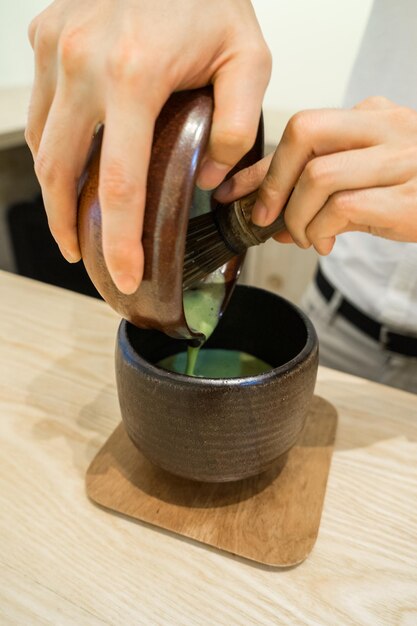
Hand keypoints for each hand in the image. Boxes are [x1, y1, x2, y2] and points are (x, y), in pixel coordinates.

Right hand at [27, 0, 270, 292]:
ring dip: (53, 192)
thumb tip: (208, 177)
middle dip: (68, 226)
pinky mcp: (45, 36)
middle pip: (60, 173)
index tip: (124, 274)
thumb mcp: (248, 58)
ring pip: (41, 144)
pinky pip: (40, 109)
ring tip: (74, 221)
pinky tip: (70, 167)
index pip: (120, 184)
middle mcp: (81, 63)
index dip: (119, 241)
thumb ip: (239, 126)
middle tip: (85, 257)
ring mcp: (55, 47)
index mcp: (133, 74)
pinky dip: (51, 147)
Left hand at [215, 97, 416, 253]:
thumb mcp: (365, 184)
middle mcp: (387, 127)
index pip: (300, 129)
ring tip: (303, 237)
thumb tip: (272, 221)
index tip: (233, 190)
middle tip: (266, 217)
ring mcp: (401, 159)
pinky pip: (342, 207)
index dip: (259, 164)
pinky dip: (320, 230)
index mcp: (373, 117)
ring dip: (296, 216)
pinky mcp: (408, 196)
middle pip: (304, 132)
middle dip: (272, 181)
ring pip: (318, 175)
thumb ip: (319, 195)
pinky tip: (324, 243)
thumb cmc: (415, 194)